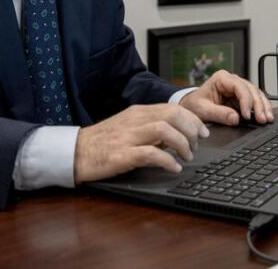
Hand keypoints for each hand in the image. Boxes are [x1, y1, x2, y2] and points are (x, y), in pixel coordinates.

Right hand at [74, 104, 208, 183]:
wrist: (74, 152)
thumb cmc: (102, 141)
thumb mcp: (128, 126)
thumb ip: (149, 125)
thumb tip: (176, 132)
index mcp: (138, 112)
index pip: (173, 108)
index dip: (193, 120)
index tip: (203, 132)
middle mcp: (135, 120)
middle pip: (173, 115)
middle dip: (191, 130)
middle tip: (196, 145)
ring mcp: (128, 137)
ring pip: (164, 130)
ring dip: (182, 144)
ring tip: (187, 157)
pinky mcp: (121, 155)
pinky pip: (151, 154)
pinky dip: (168, 161)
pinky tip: (174, 168)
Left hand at [180, 70, 273, 125]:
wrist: (191, 106)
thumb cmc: (194, 105)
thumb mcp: (203, 110)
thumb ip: (218, 114)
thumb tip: (236, 119)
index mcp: (221, 78)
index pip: (239, 87)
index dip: (246, 101)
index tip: (247, 115)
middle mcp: (231, 80)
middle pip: (251, 89)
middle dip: (258, 105)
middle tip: (261, 119)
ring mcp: (237, 88)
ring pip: (256, 94)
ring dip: (263, 106)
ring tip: (267, 119)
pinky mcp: (241, 96)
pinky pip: (254, 100)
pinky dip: (261, 108)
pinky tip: (266, 116)